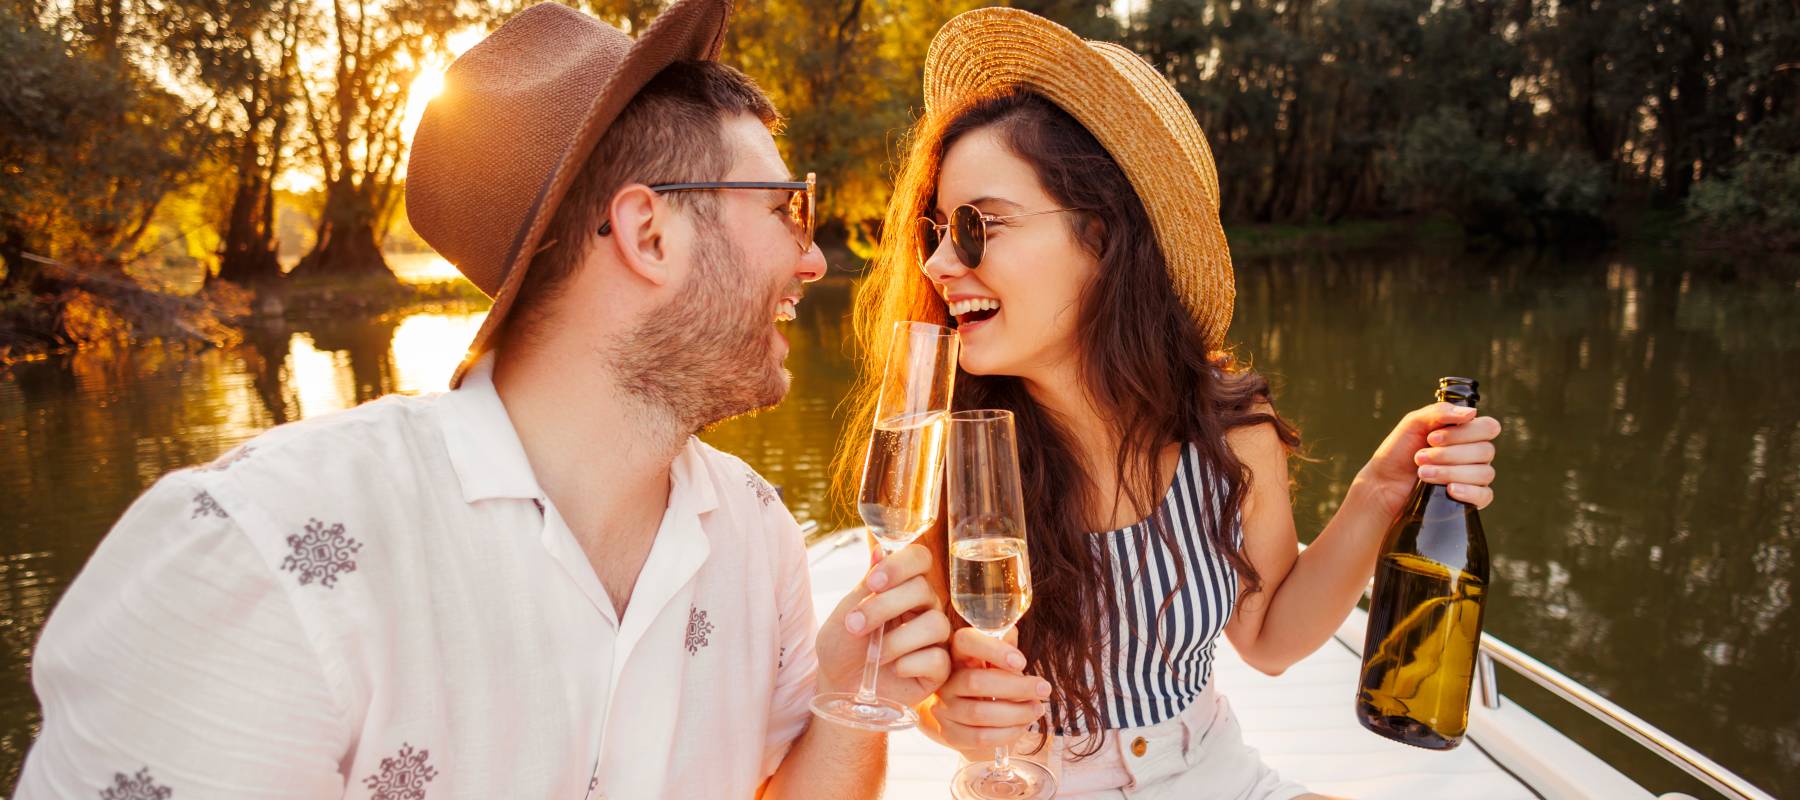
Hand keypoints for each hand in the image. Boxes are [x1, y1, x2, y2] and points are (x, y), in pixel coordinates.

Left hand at [815, 543, 950, 706]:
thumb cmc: (842, 646)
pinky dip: (910, 664)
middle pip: (924, 590)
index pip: (919, 559)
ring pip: (935, 625)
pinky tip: (894, 670)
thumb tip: (880, 550)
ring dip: (897, 639)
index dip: (900, 565)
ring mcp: (935, 639)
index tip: (874, 582)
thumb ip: (865, 586)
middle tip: (855, 624)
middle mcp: (925, 608)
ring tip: (874, 654)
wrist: (839, 686)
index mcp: (904, 587)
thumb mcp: (845, 613)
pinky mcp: (939, 669)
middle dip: (885, 606)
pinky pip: (938, 659)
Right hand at [931, 627, 1050, 750]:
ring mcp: (944, 708)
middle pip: (976, 682)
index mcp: (957, 653)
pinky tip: (1022, 726)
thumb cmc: (989, 679)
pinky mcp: (949, 734)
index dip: (993, 650)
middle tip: (1044, 689)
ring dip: (1016, 713)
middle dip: (1017, 687)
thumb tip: (1011, 634)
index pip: (965, 641)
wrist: (967, 716)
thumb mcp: (996, 659)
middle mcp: (946, 680)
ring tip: (1037, 709)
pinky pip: (980, 737)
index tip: (1022, 661)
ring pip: (980, 713)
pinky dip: (1007, 733)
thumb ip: (1003, 645)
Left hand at [1356, 402, 1501, 514]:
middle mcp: (1474, 454)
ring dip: (1450, 472)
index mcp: (1465, 433)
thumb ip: (1439, 412)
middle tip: (1420, 457)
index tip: (1433, 438)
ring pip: (1483, 473)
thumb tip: (1471, 412)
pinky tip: (1450, 490)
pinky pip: (1484, 496)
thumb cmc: (1398, 452)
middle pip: (1485, 451)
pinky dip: (1468, 492)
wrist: (1383, 485)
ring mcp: (1473, 478)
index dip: (1464, 433)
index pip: (1488, 428)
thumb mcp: (1412, 424)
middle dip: (1448, 454)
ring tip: (1422, 473)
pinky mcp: (1469, 500)